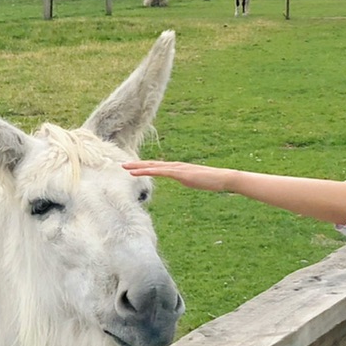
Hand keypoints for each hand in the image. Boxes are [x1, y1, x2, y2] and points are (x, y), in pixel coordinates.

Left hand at [122, 159, 236, 191]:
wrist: (222, 178)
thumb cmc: (212, 181)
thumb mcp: (195, 181)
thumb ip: (188, 179)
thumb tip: (185, 180)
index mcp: (178, 169)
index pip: (158, 167)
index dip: (145, 167)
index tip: (133, 168)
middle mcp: (176, 166)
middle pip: (153, 164)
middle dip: (137, 165)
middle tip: (123, 165)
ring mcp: (177, 168)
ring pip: (153, 166)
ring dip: (138, 167)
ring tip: (125, 168)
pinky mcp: (179, 173)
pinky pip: (160, 172)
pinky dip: (148, 171)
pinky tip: (138, 172)